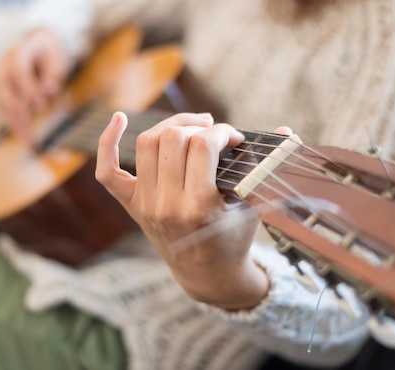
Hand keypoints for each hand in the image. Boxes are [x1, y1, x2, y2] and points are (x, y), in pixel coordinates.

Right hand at [0, 28, 71, 145]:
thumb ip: (54, 74)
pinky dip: (14, 124)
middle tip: (28, 124)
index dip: (28, 88)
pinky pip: (4, 110)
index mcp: (19, 51)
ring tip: (28, 140)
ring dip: (13, 122)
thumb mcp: (58, 59)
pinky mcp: (1, 92)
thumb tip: (50, 91)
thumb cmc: (50, 54)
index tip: (42, 106)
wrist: (39, 46)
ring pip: (0, 101)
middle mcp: (4, 64)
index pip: (19, 70)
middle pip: (2, 86)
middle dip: (15, 107)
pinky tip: (25, 138)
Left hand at [95, 112, 269, 309]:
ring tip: (190, 128)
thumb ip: (265, 167)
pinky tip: (118, 119)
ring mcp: (145, 205)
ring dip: (169, 127)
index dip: (222, 132)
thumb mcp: (253, 206)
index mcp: (199, 206)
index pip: (202, 146)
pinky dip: (108, 143)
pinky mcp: (133, 205)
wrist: (208, 275)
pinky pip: (108, 172)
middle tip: (214, 132)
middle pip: (172, 139)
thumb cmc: (235, 238)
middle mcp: (166, 205)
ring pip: (146, 144)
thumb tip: (287, 131)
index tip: (235, 138)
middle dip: (197, 127)